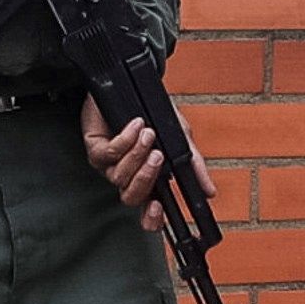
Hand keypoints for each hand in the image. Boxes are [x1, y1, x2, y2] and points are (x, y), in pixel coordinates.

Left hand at [81, 101, 212, 228]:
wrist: (129, 85)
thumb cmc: (152, 113)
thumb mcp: (179, 136)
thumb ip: (193, 164)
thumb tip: (209, 192)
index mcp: (148, 179)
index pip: (147, 208)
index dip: (151, 218)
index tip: (159, 210)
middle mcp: (127, 176)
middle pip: (131, 196)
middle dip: (146, 178)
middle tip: (158, 156)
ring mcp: (109, 165)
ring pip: (120, 175)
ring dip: (136, 154)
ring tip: (149, 133)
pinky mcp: (95, 149)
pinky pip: (109, 153)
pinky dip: (125, 140)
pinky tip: (135, 125)